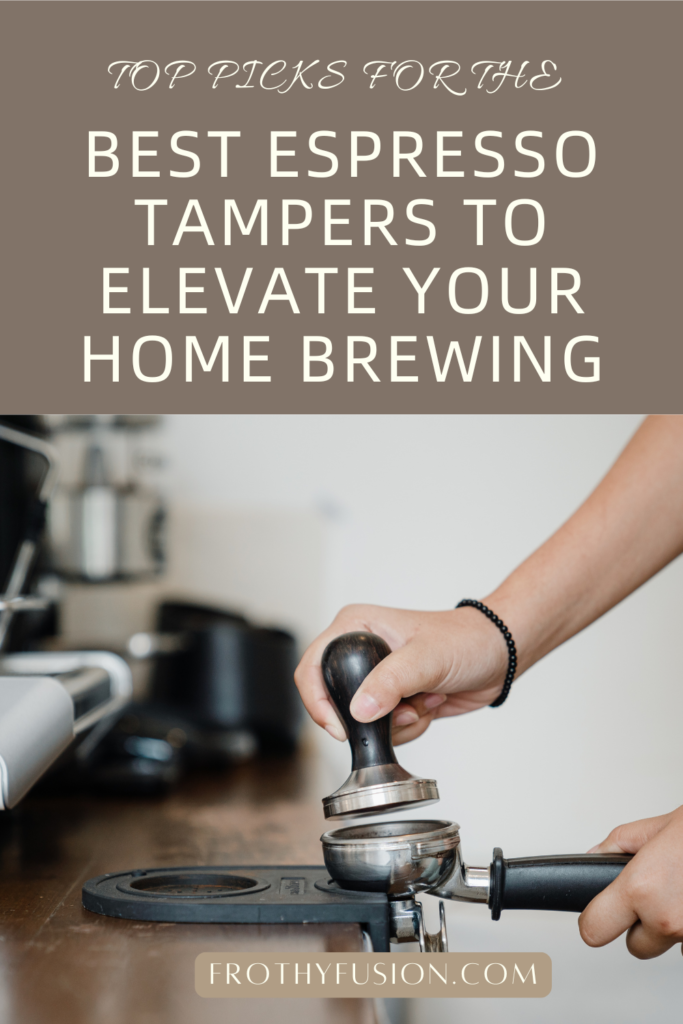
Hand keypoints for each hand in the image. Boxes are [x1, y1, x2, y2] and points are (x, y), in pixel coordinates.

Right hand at [294, 603, 509, 744]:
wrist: (497, 656)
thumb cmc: (466, 640)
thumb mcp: (426, 658)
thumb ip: (390, 682)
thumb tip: (359, 710)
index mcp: (354, 627)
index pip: (311, 667)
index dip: (317, 702)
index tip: (340, 728)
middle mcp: (359, 651)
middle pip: (335, 701)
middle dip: (373, 716)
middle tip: (403, 708)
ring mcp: (376, 677)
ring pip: (363, 722)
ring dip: (398, 722)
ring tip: (424, 698)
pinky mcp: (393, 699)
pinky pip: (385, 729)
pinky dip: (411, 725)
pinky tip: (430, 702)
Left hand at [579, 805, 682, 957]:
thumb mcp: (652, 828)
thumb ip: (615, 846)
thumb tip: (594, 858)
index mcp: (640, 888)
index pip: (594, 930)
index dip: (593, 921)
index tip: (596, 916)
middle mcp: (665, 917)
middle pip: (635, 946)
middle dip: (639, 924)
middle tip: (653, 895)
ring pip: (668, 945)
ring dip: (670, 926)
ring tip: (681, 890)